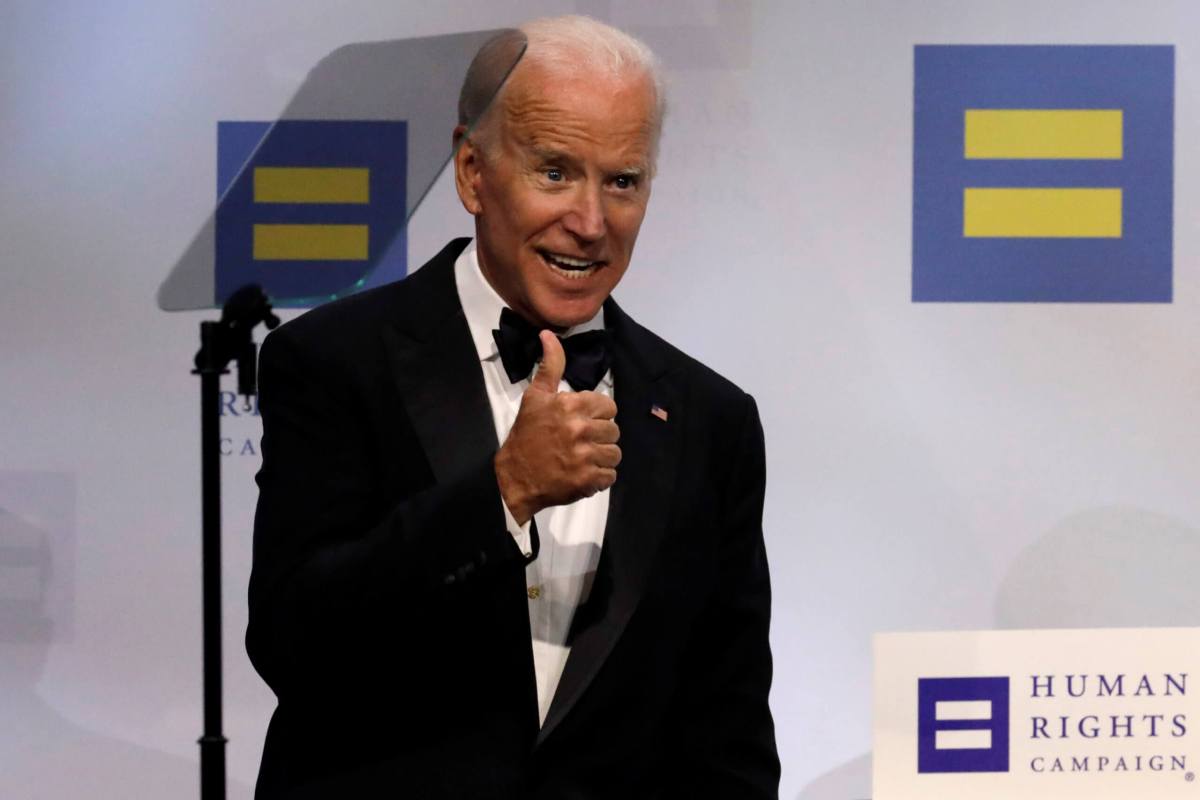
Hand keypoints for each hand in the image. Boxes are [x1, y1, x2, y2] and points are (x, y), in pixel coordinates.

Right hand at [495, 331, 620, 523]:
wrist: (514, 477)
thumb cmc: (526, 435)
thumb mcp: (535, 397)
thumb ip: (550, 366)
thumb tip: (549, 334)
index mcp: (571, 405)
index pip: (609, 406)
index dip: (598, 415)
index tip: (582, 422)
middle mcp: (580, 428)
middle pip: (614, 430)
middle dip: (600, 437)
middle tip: (580, 443)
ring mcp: (585, 456)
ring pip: (614, 453)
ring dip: (601, 458)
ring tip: (583, 459)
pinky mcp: (588, 480)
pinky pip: (610, 475)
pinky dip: (599, 478)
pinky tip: (583, 474)